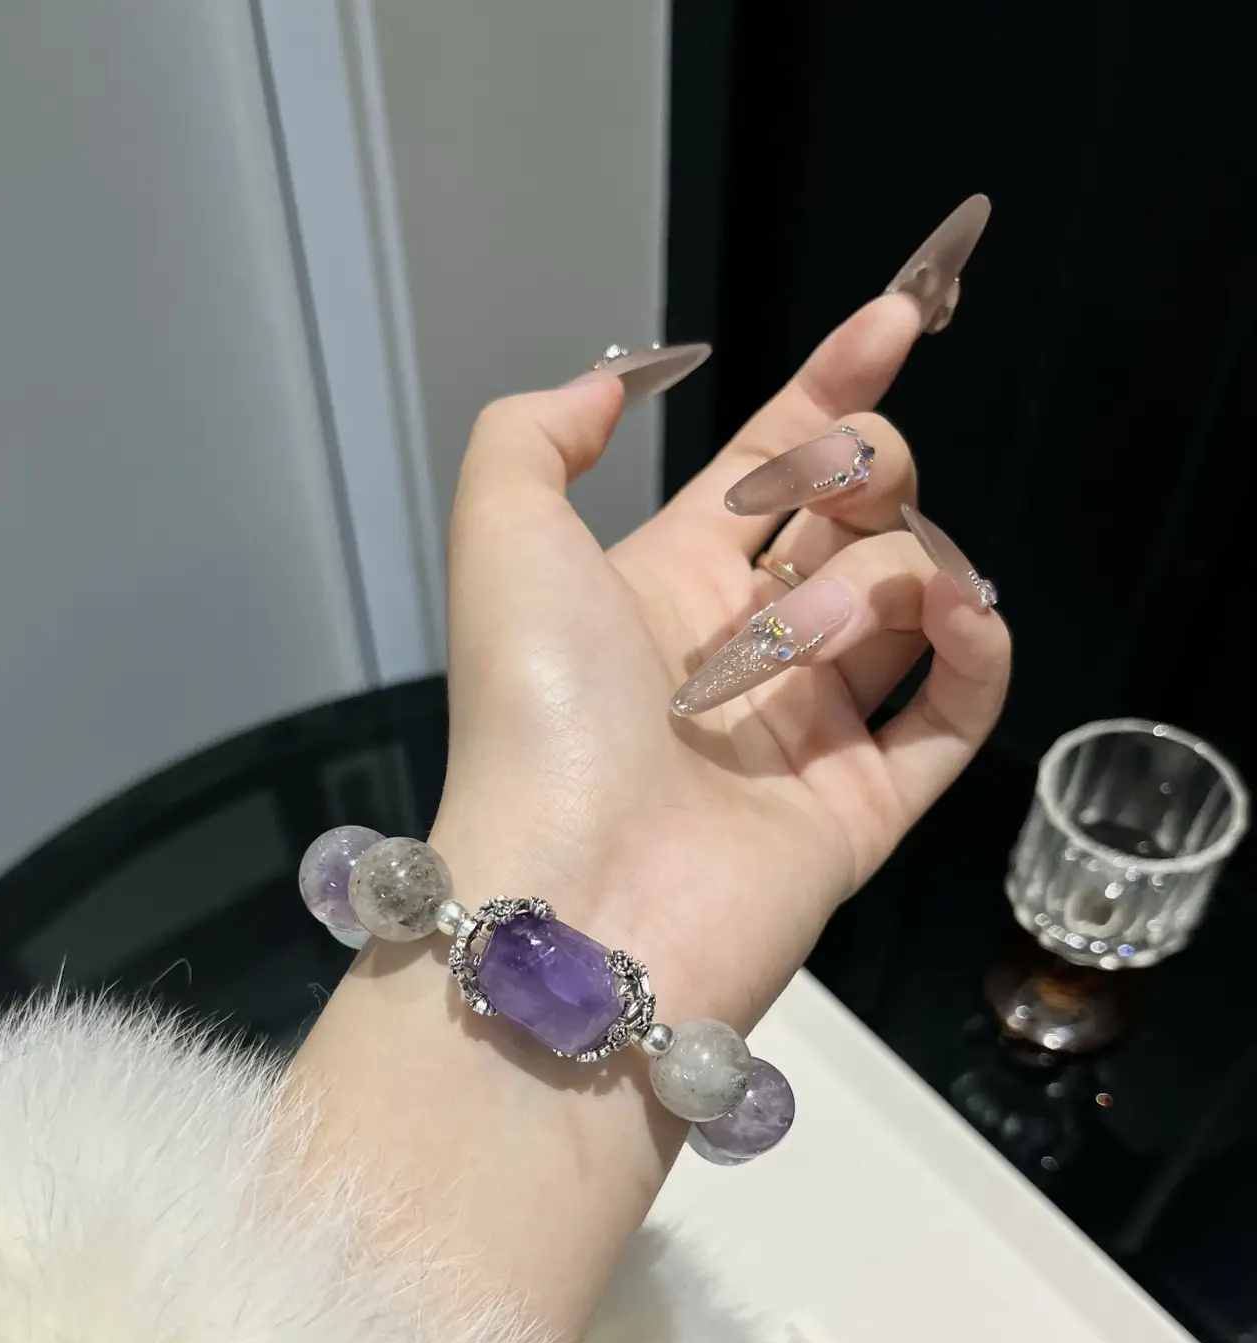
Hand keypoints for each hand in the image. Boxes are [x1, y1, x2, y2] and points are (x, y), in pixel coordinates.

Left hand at [437, 298, 1009, 1027]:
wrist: (573, 892)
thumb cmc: (533, 712)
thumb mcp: (500, 532)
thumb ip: (541, 428)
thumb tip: (629, 377)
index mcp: (667, 579)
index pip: (775, 459)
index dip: (837, 381)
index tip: (899, 315)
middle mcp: (748, 645)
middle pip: (861, 510)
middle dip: (863, 467)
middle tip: (818, 502)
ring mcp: (813, 727)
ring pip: (913, 593)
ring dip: (882, 573)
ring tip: (798, 642)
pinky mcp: (868, 804)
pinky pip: (961, 704)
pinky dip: (977, 645)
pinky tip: (953, 618)